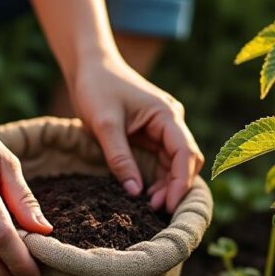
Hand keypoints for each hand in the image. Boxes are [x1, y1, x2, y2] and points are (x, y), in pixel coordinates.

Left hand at [70, 58, 204, 212]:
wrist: (89, 66)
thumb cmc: (96, 87)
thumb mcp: (104, 124)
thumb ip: (119, 158)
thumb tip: (135, 193)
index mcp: (166, 114)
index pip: (185, 153)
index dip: (181, 182)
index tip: (169, 206)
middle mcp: (171, 121)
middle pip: (186, 161)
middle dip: (175, 186)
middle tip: (155, 209)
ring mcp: (162, 127)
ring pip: (174, 163)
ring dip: (166, 185)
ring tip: (149, 205)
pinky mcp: (151, 133)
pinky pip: (160, 160)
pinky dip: (157, 177)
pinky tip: (145, 192)